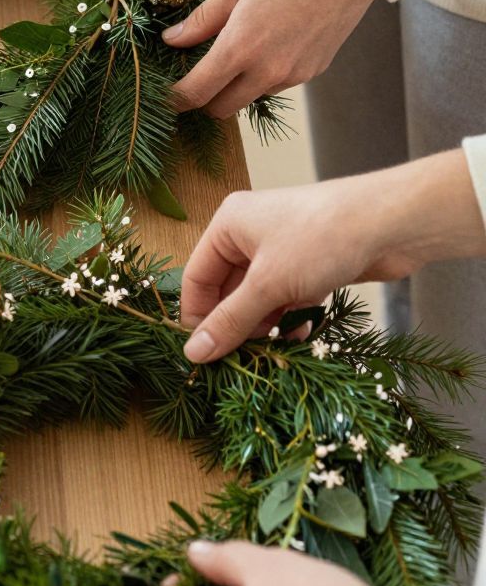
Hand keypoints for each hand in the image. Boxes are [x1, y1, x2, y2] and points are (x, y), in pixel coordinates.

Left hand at [164, 0, 378, 117]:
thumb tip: (173, 39)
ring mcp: (294, 74)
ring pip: (251, 95)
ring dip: (237, 83)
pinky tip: (270, 38)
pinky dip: (265, 72)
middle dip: (204, 97)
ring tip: (239, 44)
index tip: (166, 94)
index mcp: (241, 47)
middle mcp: (267, 71)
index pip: (197, 93)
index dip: (175, 99)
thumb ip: (203, 19)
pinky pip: (278, 82)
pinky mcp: (314, 70)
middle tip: (196, 71)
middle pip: (222, 109)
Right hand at [180, 150, 485, 360]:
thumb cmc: (321, 240)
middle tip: (238, 361)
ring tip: (269, 355)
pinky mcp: (312, 266)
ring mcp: (284, 251)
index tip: (202, 356)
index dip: (197, 316)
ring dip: (264, 326)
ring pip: (260, 298)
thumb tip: (193, 354)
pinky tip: (298, 338)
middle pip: (229, 290)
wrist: (392, 224)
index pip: (197, 277)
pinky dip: (291, 319)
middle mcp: (252, 234)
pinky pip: (289, 299)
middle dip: (234, 324)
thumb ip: (230, 321)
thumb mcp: (268, 285)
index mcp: (229, 225)